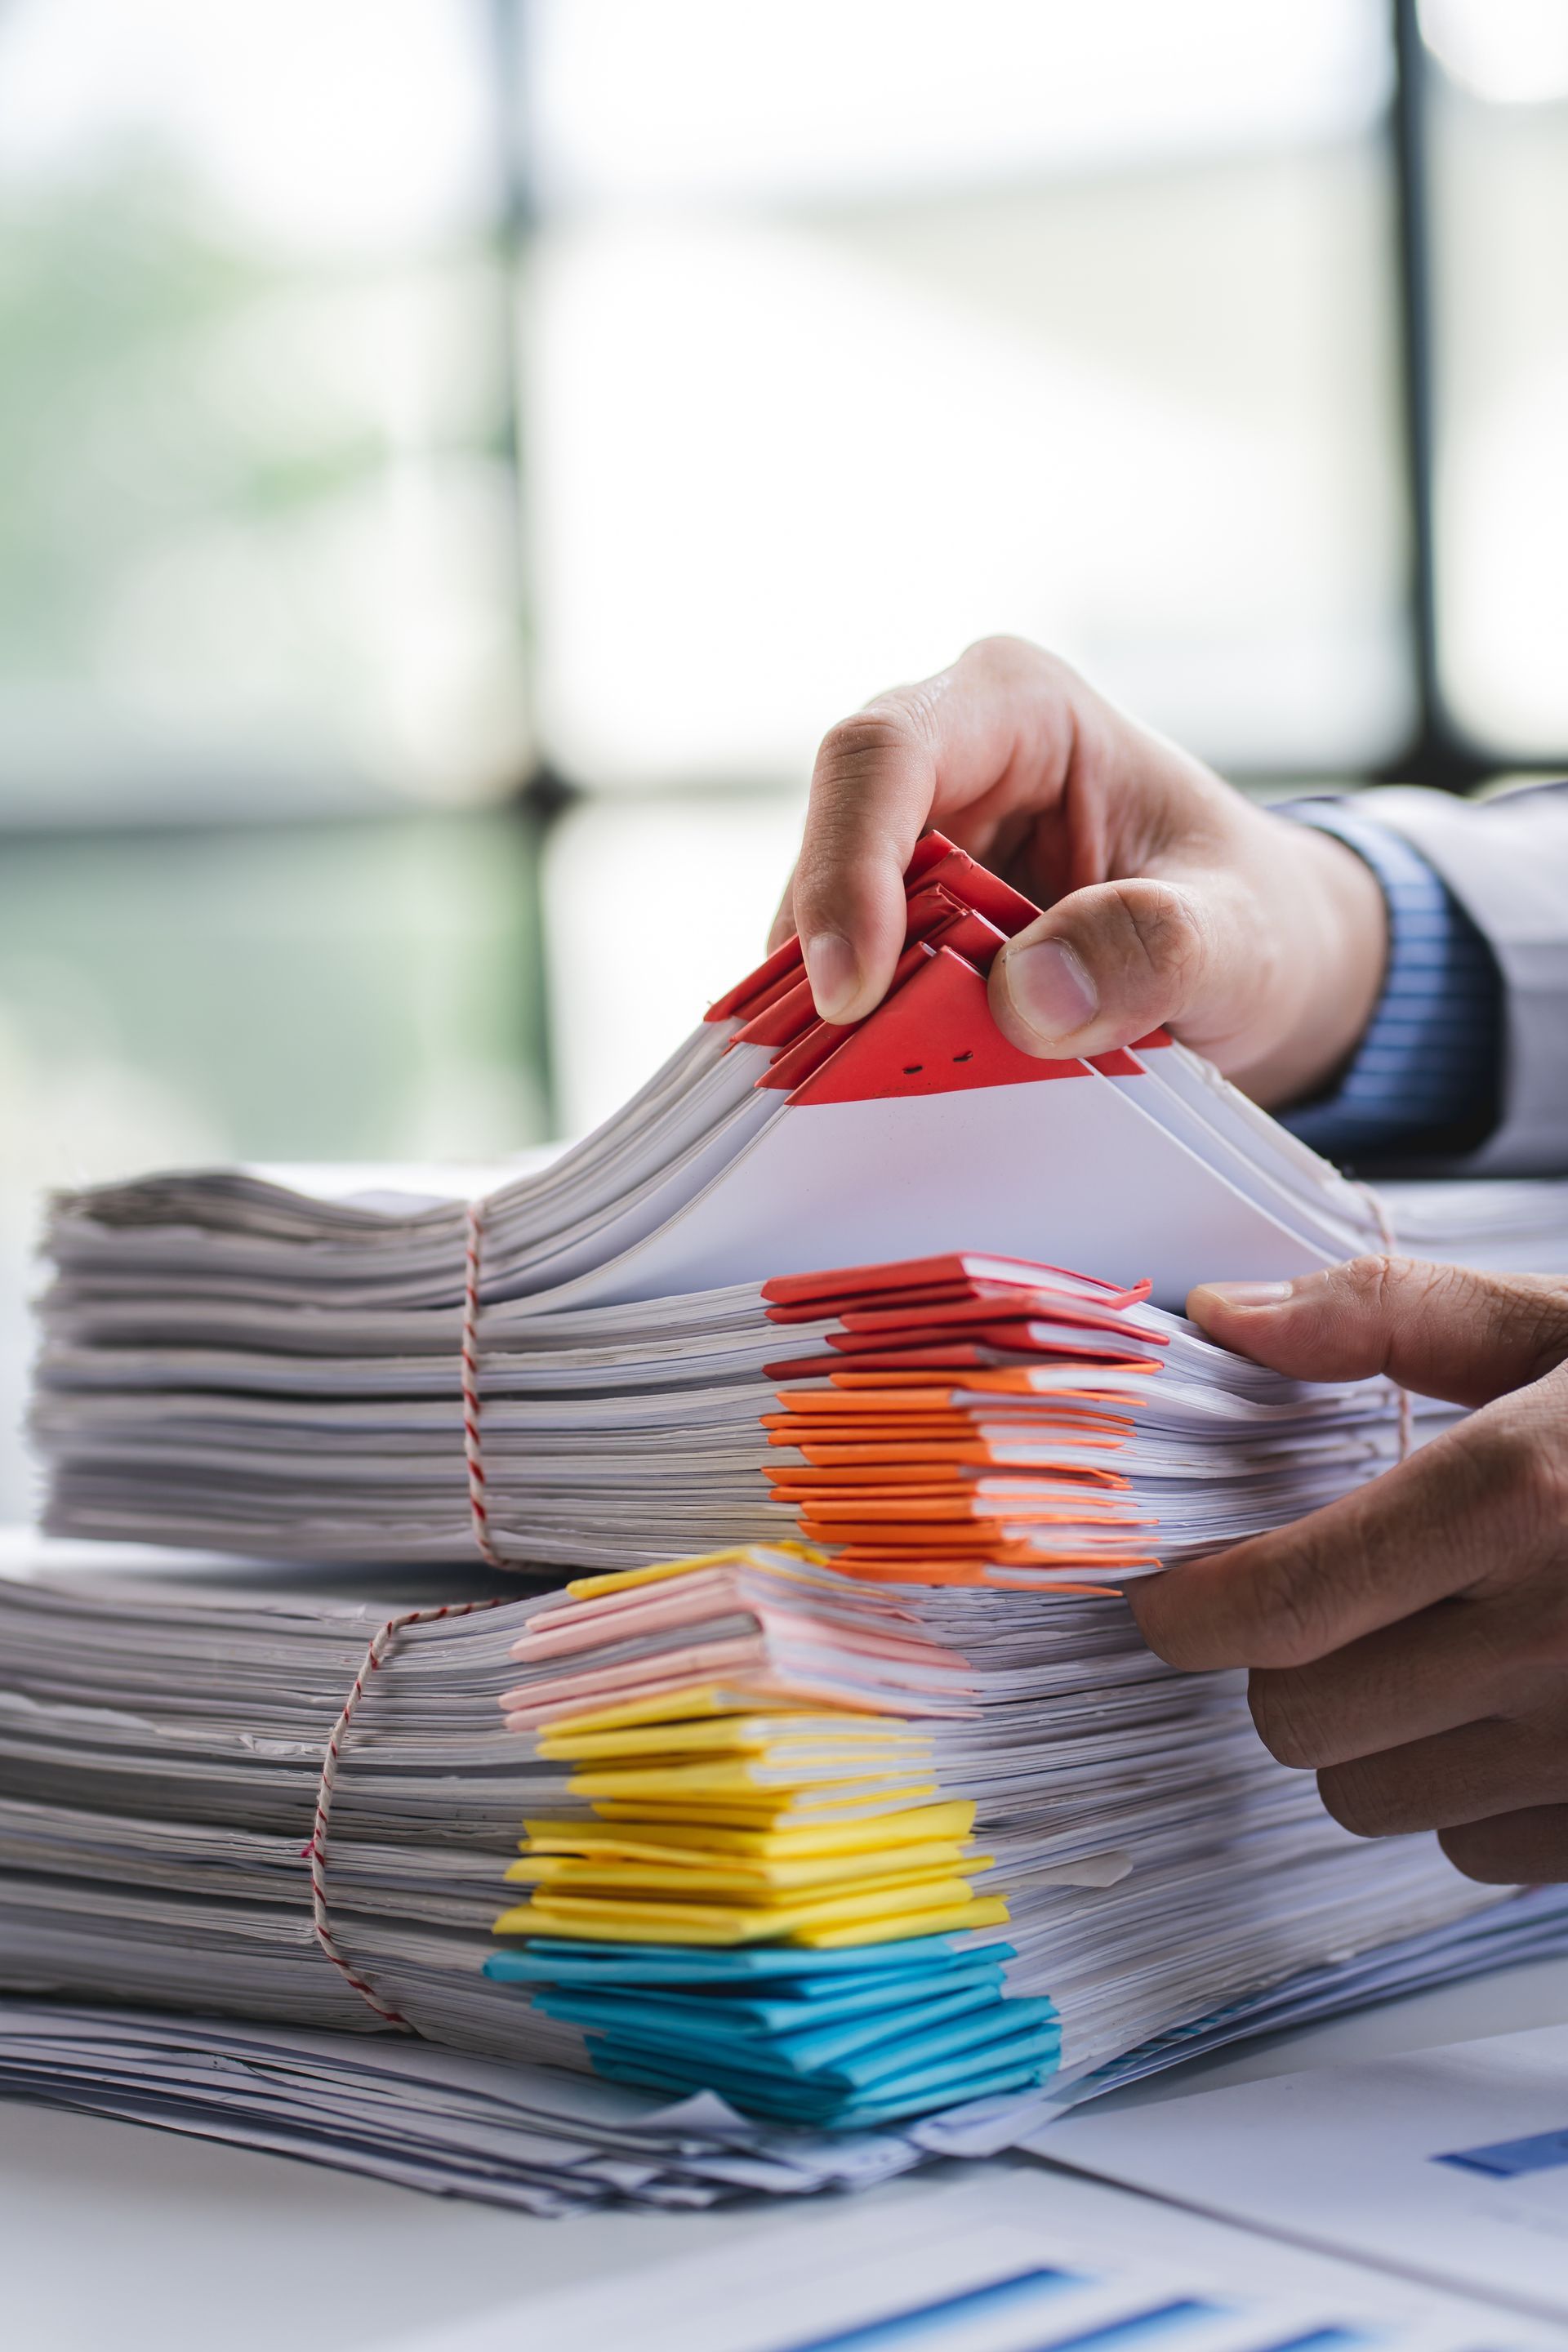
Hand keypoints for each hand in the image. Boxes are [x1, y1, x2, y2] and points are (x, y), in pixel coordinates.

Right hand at [773, 636, 1386, 1106]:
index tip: (854, 992)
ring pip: (823, 926)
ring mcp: (912, 847)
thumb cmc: (1248, 917)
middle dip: (838, 960)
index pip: (884, 755)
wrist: (1246, 962)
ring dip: (848, 1016)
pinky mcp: (898, 925)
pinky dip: (864, 1042)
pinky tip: (895, 1093)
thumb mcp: (1238, 936)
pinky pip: (849, 981)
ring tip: (888, 1096)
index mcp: (1018, 708)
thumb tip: (1030, 998)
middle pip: (832, 846)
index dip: (847, 865)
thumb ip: (1153, 951)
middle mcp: (944, 762)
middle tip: (858, 1073)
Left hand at [1130, 1255, 1567, 1883]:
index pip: (1276, 1606)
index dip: (1187, 1611)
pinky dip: (1469, 1793)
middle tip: (1318, 1604)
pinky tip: (1520, 1708)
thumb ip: (1387, 1315)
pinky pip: (1480, 1853)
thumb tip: (1227, 1317)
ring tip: (1433, 1649)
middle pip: (1299, 1721)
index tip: (1170, 1596)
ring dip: (1367, 1734)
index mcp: (1527, 1495)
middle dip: (1276, 1664)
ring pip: (1375, 1799)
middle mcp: (1562, 1639)